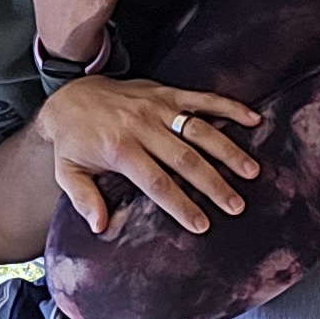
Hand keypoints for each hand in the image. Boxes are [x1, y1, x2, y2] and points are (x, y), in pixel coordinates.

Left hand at [37, 76, 258, 235]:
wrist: (70, 93)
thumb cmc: (73, 139)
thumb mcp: (66, 171)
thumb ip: (83, 198)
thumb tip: (99, 226)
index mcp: (120, 150)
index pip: (157, 182)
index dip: (181, 204)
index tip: (202, 225)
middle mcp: (142, 127)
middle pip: (185, 159)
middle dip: (214, 184)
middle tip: (236, 205)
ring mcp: (158, 107)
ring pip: (200, 130)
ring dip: (228, 151)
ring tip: (251, 171)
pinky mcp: (167, 92)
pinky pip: (202, 98)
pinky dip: (229, 107)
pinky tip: (253, 120)